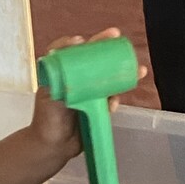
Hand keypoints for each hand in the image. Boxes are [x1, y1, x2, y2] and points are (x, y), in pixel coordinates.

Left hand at [30, 27, 146, 158]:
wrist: (54, 147)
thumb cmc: (47, 119)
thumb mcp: (49, 95)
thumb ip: (61, 80)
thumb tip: (71, 66)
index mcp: (59, 74)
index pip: (66, 52)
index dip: (74, 43)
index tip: (82, 40)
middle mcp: (74, 81)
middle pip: (90, 59)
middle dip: (105, 48)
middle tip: (115, 36)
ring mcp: (87, 94)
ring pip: (105, 78)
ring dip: (120, 72)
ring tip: (137, 69)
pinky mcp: (97, 108)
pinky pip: (109, 99)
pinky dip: (115, 99)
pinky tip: (114, 102)